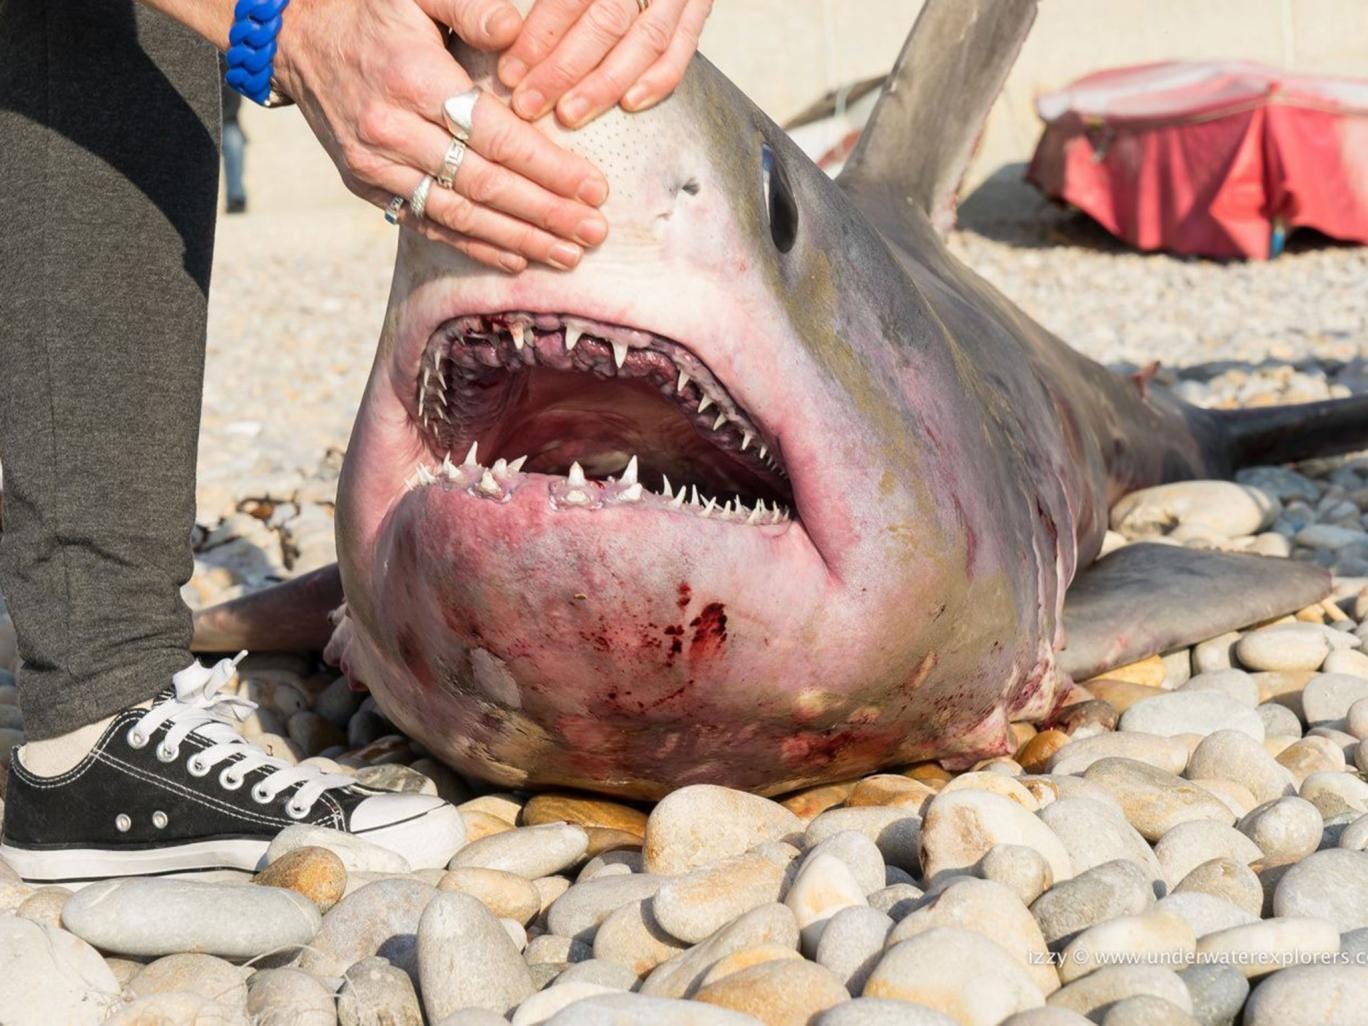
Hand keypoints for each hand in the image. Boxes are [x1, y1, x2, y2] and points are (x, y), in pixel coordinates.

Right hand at [272, 0, 610, 271]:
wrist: (293, 36)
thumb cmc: (368, 6)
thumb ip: (470, 6)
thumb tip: (516, 29)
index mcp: (414, 79)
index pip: (496, 136)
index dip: (549, 168)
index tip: (593, 189)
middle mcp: (392, 129)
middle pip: (483, 184)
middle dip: (544, 214)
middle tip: (593, 233)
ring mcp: (375, 164)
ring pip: (457, 213)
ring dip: (516, 240)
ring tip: (566, 256)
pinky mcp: (365, 184)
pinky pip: (426, 222)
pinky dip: (472, 245)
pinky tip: (514, 259)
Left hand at [498, 0, 712, 127]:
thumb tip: (498, 28)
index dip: (539, 36)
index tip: (511, 71)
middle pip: (606, 21)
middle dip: (564, 69)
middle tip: (530, 103)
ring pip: (645, 41)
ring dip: (605, 84)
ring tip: (569, 114)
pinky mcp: (698, 5)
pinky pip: (681, 48)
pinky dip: (658, 80)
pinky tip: (629, 104)